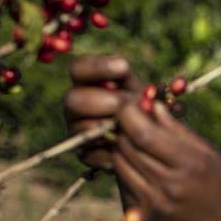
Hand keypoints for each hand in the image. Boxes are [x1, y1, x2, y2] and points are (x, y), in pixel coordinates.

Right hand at [63, 55, 142, 169]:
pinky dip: (111, 150)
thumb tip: (144, 96)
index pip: (78, 68)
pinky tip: (128, 147)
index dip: (97, 66)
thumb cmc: (145, 107)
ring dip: (108, 127)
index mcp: (85, 83)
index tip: (124, 67)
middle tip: (122, 104)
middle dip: (100, 100)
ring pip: (81, 128)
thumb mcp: (144, 93)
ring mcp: (76, 129)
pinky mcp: (84, 153)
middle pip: (72, 99)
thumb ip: (141, 90)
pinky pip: (91, 153)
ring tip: (130, 127)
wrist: (148, 137)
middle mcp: (75, 105)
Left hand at [113, 100, 220, 220]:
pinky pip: (122, 182)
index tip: (131, 104)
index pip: (143, 133)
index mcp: (190, 165)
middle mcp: (169, 186)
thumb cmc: (219, 188)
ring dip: (122, 147)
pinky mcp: (143, 217)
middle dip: (124, 127)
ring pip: (119, 162)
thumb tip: (150, 105)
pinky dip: (125, 168)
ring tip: (137, 143)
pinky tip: (140, 166)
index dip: (129, 114)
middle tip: (131, 120)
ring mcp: (154, 204)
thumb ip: (179, 130)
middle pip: (126, 146)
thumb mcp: (210, 154)